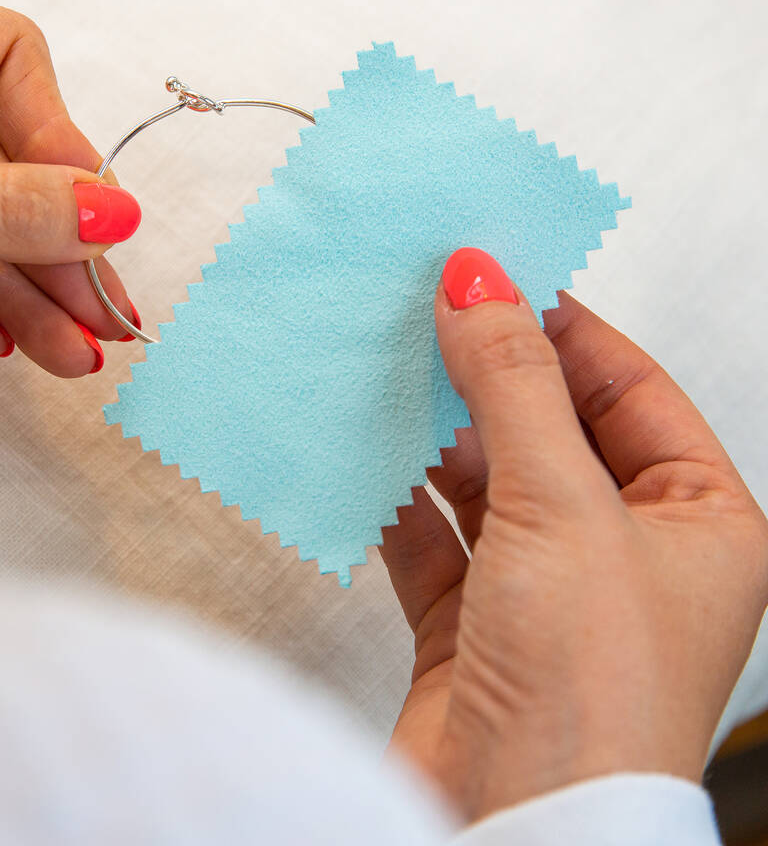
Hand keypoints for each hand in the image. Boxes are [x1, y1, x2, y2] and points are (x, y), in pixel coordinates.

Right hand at [380, 248, 767, 819]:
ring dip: (437, 433)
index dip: (563, 326)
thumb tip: (479, 279)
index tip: (496, 274)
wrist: (512, 831)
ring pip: (485, 479)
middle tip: (431, 310)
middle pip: (550, 429)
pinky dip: (400, 496)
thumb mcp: (562, 504)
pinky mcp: (473, 623)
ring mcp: (545, 587)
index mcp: (698, 521)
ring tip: (389, 367)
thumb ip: (513, 385)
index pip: (630, 388)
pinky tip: (365, 452)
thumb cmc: (588, 685)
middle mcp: (626, 552)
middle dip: (490, 375)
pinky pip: (434, 535)